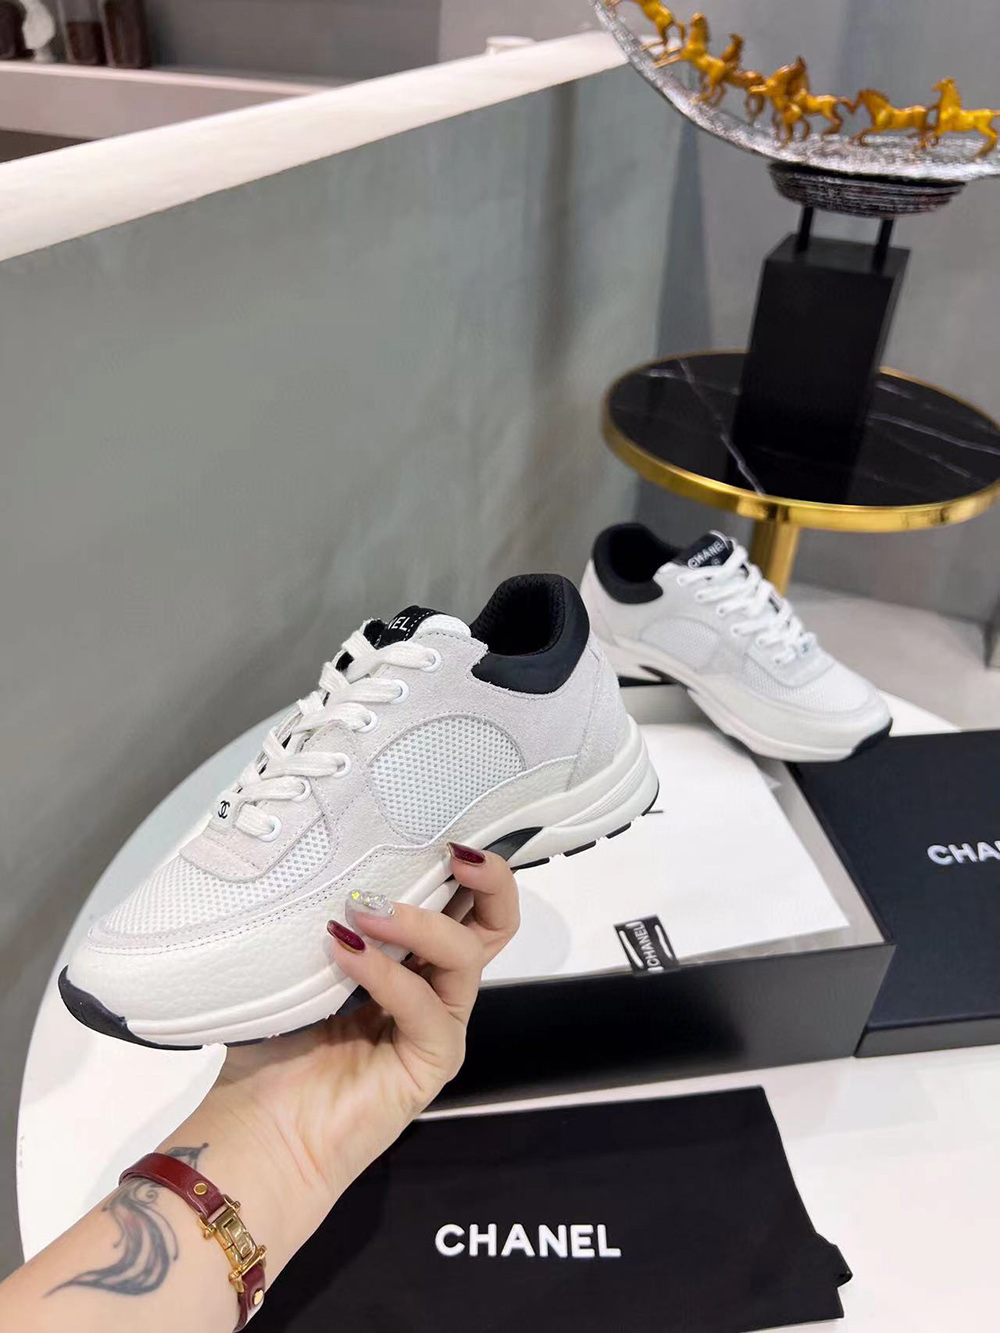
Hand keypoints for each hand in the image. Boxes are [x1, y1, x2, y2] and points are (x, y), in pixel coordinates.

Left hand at [175, 847, 518, 1267]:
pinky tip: (346, 954)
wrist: (260, 1139)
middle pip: (495, 924)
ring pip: (466, 955)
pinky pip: (426, 1007)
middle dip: (489, 878)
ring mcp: (438, 1025)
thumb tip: (321, 861)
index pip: (457, 901)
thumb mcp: (293, 969)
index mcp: (407, 960)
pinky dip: (388, 974)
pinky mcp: (433, 1062)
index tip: (436, 825)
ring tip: (363, 906)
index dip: (461, 864)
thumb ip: (321, 922)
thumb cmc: (270, 1055)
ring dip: (418, 921)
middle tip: (454, 850)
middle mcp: (432, 987)